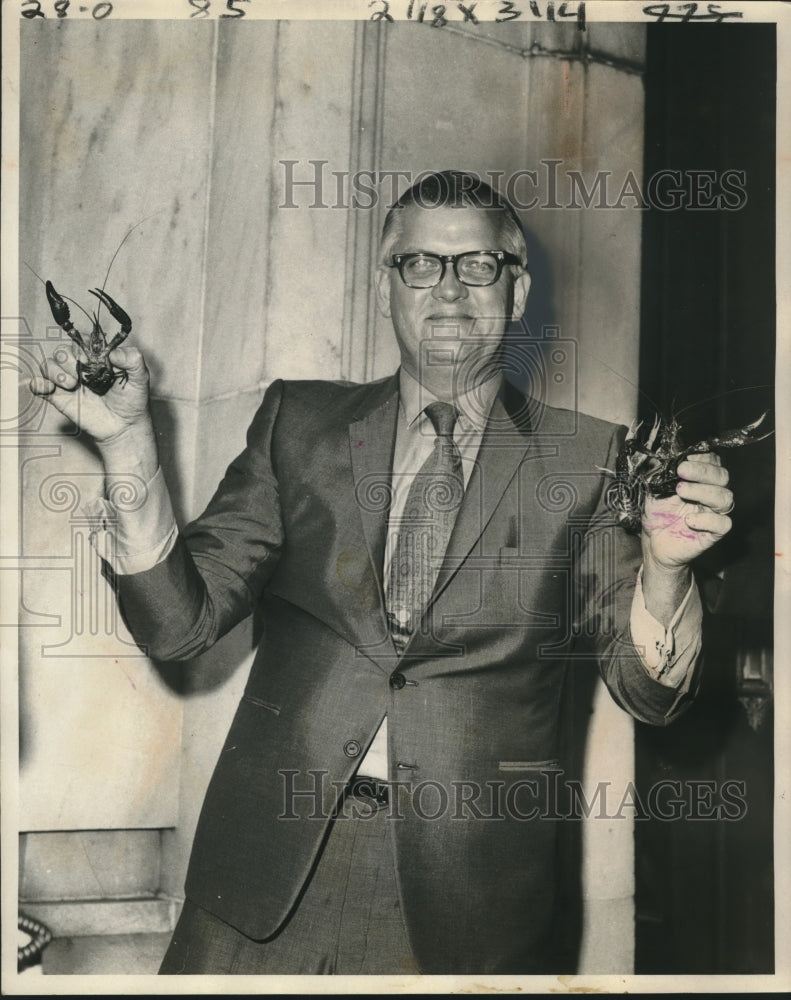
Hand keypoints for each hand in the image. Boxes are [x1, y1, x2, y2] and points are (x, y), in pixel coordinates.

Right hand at [30, 344, 158, 480]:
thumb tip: (114, 353)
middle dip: (66, 358)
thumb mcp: (141, 378)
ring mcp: (69, 382)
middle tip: (80, 375)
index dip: (81, 345)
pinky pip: (39, 385)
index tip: (90, 359)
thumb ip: (133, 360)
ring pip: (49, 365)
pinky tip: (49, 388)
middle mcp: (81, 367)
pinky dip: (38, 383)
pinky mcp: (60, 398)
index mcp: (97, 358)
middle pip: (62, 351)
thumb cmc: (133, 401)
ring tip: (71, 385)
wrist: (124, 427)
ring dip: (54, 371)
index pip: (81, 340)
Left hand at [641, 451, 733, 569]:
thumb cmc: (657, 513)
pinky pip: (723, 524)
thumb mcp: (653, 490)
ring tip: (680, 491)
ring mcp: (714, 513)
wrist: (653, 542)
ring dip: (702, 491)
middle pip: (722, 476)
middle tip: (681, 470)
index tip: (683, 458)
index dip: (702, 457)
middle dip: (702, 471)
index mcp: (700, 480)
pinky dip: (708, 520)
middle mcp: (711, 493)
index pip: (712, 461)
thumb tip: (658, 457)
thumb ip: (659, 474)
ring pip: (725, 498)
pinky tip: (688, 520)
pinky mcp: (713, 533)